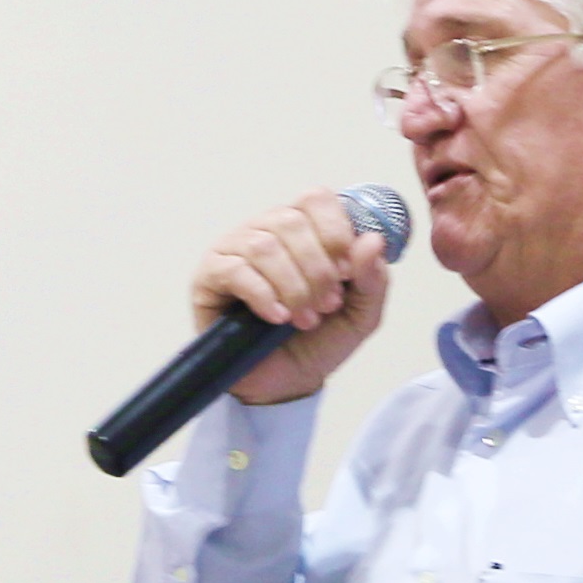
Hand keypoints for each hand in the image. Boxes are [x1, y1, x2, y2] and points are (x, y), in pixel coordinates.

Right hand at [190, 191, 388, 404]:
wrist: (285, 382)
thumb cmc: (319, 341)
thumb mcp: (361, 313)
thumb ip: (372, 277)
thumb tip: (373, 240)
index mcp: (303, 228)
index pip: (316, 200)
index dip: (335, 231)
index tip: (346, 272)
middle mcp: (266, 230)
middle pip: (291, 222)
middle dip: (316, 269)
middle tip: (327, 305)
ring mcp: (234, 249)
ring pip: (264, 246)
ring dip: (292, 286)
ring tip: (304, 319)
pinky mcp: (209, 276)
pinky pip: (234, 270)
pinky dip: (263, 295)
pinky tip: (277, 318)